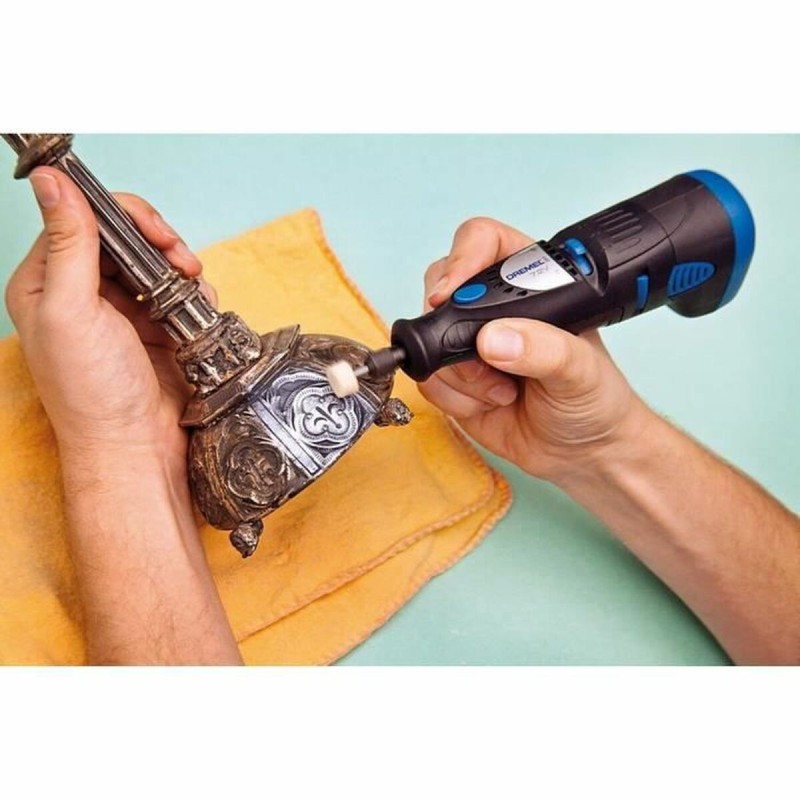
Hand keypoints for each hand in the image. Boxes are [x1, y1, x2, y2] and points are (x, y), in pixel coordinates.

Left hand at [4, 166, 216, 478]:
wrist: (134, 447)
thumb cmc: (93, 390)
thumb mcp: (72, 310)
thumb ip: (69, 242)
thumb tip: (52, 180)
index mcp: (47, 281)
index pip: (84, 219)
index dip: (124, 216)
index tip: (155, 232)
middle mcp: (82, 291)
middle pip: (124, 236)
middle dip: (159, 242)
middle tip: (182, 261)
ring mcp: (121, 310)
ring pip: (155, 262)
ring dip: (179, 270)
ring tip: (193, 289)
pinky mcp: (154, 328)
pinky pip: (178, 293)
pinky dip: (193, 296)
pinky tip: (197, 311)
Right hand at [419, 217, 649, 483]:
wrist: (583, 452)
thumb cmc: (594, 400)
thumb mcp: (581, 370)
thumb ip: (544, 350)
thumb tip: (493, 339)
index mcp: (530, 282)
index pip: (483, 243)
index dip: (461, 259)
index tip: (451, 294)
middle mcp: (492, 308)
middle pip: (440, 287)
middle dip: (454, 330)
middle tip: (483, 358)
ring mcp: (468, 344)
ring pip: (429, 340)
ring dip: (464, 375)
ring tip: (504, 389)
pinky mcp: (453, 380)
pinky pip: (430, 381)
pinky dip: (457, 400)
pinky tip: (491, 403)